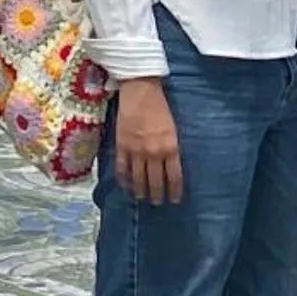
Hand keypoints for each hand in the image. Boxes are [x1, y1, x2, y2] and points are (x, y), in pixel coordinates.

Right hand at [113, 78, 183, 204]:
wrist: (140, 92)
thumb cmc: (160, 107)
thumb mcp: (173, 130)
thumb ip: (171, 149)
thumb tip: (170, 166)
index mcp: (170, 148)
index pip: (174, 177)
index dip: (174, 191)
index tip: (174, 200)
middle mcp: (154, 153)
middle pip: (156, 181)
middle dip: (157, 195)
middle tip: (157, 202)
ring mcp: (136, 151)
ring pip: (138, 179)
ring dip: (141, 191)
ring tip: (142, 198)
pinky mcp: (122, 146)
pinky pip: (122, 169)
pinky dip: (124, 180)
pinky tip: (126, 186)